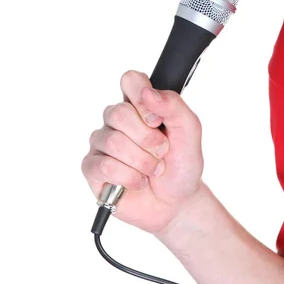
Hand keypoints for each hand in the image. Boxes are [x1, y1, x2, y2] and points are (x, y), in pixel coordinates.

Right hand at [82, 70, 203, 233]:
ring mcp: (102, 143)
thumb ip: (174, 106)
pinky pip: (105, 166)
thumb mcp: (190, 132)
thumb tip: (148, 93)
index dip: (140, 95)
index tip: (156, 119)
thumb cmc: (182, 164)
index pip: (130, 80)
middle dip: (148, 138)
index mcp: (139, 105)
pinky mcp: (93, 168)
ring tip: (153, 170)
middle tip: (162, 151)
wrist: (177, 203)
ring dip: (143, 162)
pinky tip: (138, 182)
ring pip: (113, 142)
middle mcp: (117, 120)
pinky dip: (130, 178)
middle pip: (119, 113)